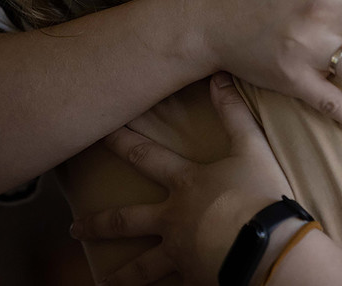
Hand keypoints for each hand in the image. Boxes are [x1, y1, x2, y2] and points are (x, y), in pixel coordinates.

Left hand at [73, 74, 293, 285]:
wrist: (267, 246)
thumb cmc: (259, 194)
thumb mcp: (251, 148)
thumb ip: (234, 113)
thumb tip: (219, 76)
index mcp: (185, 185)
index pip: (145, 157)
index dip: (120, 142)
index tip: (96, 133)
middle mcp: (173, 220)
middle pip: (127, 221)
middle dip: (98, 223)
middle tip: (74, 228)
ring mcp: (180, 254)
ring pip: (141, 267)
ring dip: (120, 275)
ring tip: (104, 281)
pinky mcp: (193, 279)